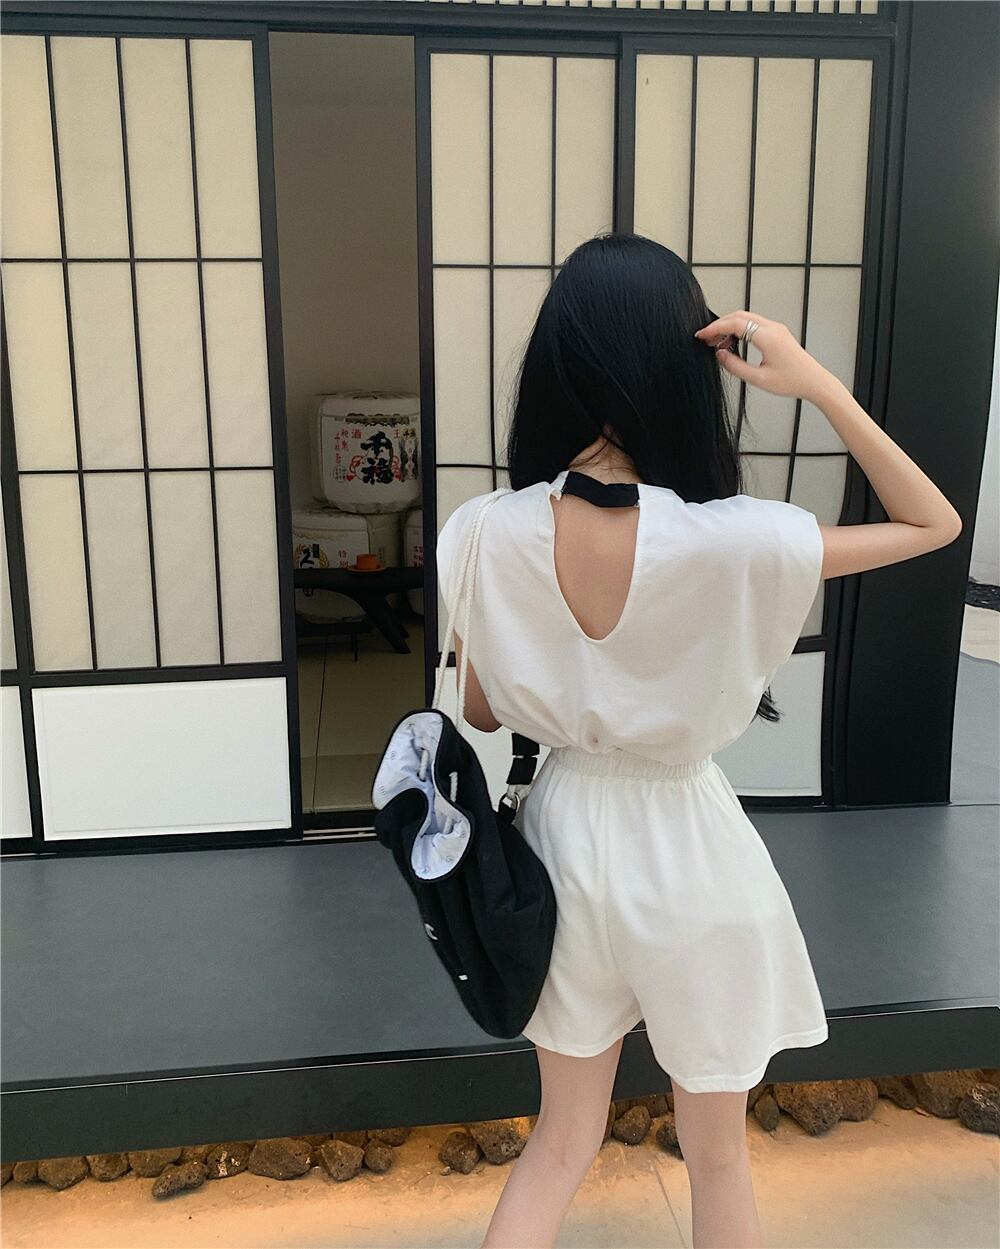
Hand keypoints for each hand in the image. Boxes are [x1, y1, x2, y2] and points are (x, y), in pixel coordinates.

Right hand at [694, 310, 840, 402]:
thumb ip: (735, 366)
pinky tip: (733, 342)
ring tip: (717, 342)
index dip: (715, 328)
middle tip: (705, 338)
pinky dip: (740, 329)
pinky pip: (754, 324)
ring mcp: (776, 328)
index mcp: (768, 337)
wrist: (815, 381)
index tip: (701, 336)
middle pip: (739, 316)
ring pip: (747, 318)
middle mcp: (772, 328)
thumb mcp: (758, 379)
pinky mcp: (778, 333)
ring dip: (729, 326)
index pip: (735, 324)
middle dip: (720, 325)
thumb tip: (719, 355)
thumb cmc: (791, 382)